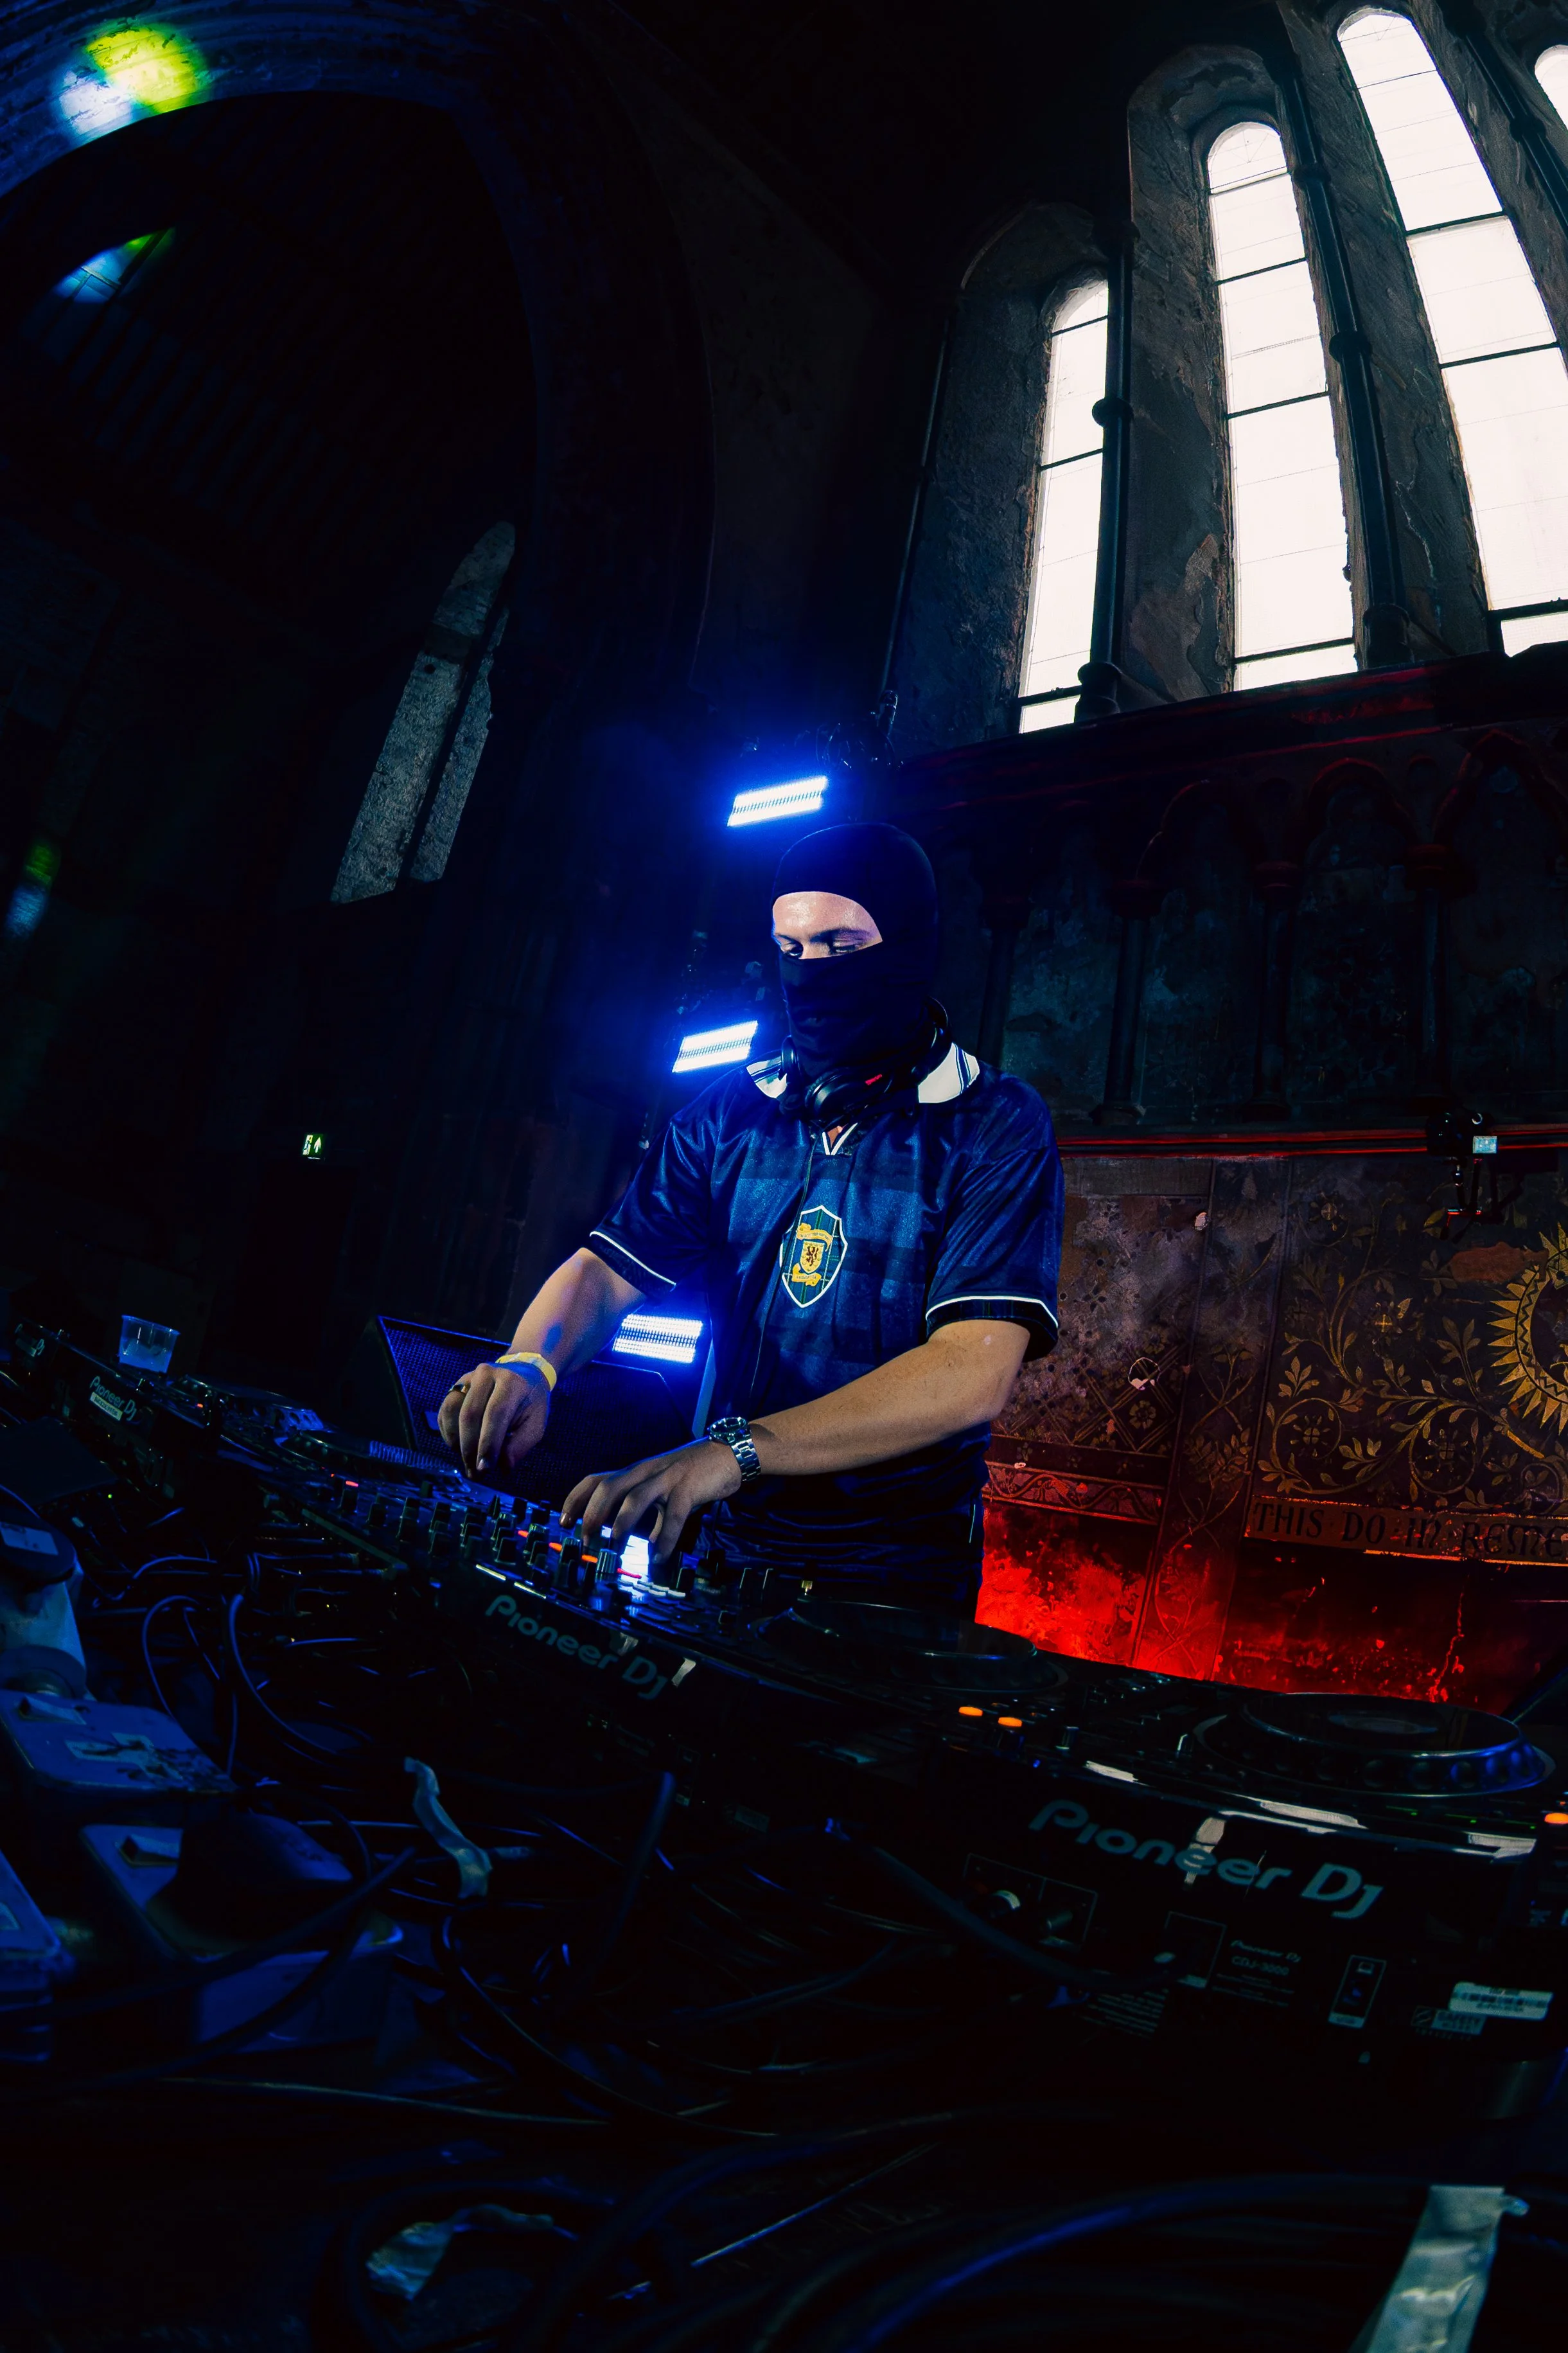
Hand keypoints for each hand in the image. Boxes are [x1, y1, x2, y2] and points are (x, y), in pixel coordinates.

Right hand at [437, 1362, 550, 1477]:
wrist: (522, 1374)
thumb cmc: (530, 1403)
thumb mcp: (535, 1424)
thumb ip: (520, 1446)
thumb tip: (502, 1466)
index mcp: (511, 1382)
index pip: (495, 1414)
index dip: (488, 1443)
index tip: (484, 1469)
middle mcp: (486, 1374)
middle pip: (470, 1414)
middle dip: (470, 1449)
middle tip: (475, 1473)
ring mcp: (468, 1378)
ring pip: (452, 1411)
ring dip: (457, 1442)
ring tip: (468, 1461)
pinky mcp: (455, 1386)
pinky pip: (444, 1412)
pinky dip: (449, 1433)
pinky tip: (460, 1446)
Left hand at [562, 1440, 741, 1567]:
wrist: (730, 1454)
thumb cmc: (694, 1473)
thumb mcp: (664, 1489)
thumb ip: (650, 1511)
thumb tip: (642, 1543)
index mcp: (636, 1471)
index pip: (596, 1479)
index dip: (576, 1499)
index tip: (564, 1521)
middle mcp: (645, 1472)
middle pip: (607, 1487)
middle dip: (591, 1515)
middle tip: (585, 1541)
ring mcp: (666, 1478)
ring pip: (634, 1498)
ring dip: (620, 1526)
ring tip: (614, 1550)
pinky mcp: (688, 1488)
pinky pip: (673, 1516)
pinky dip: (664, 1540)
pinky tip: (660, 1558)